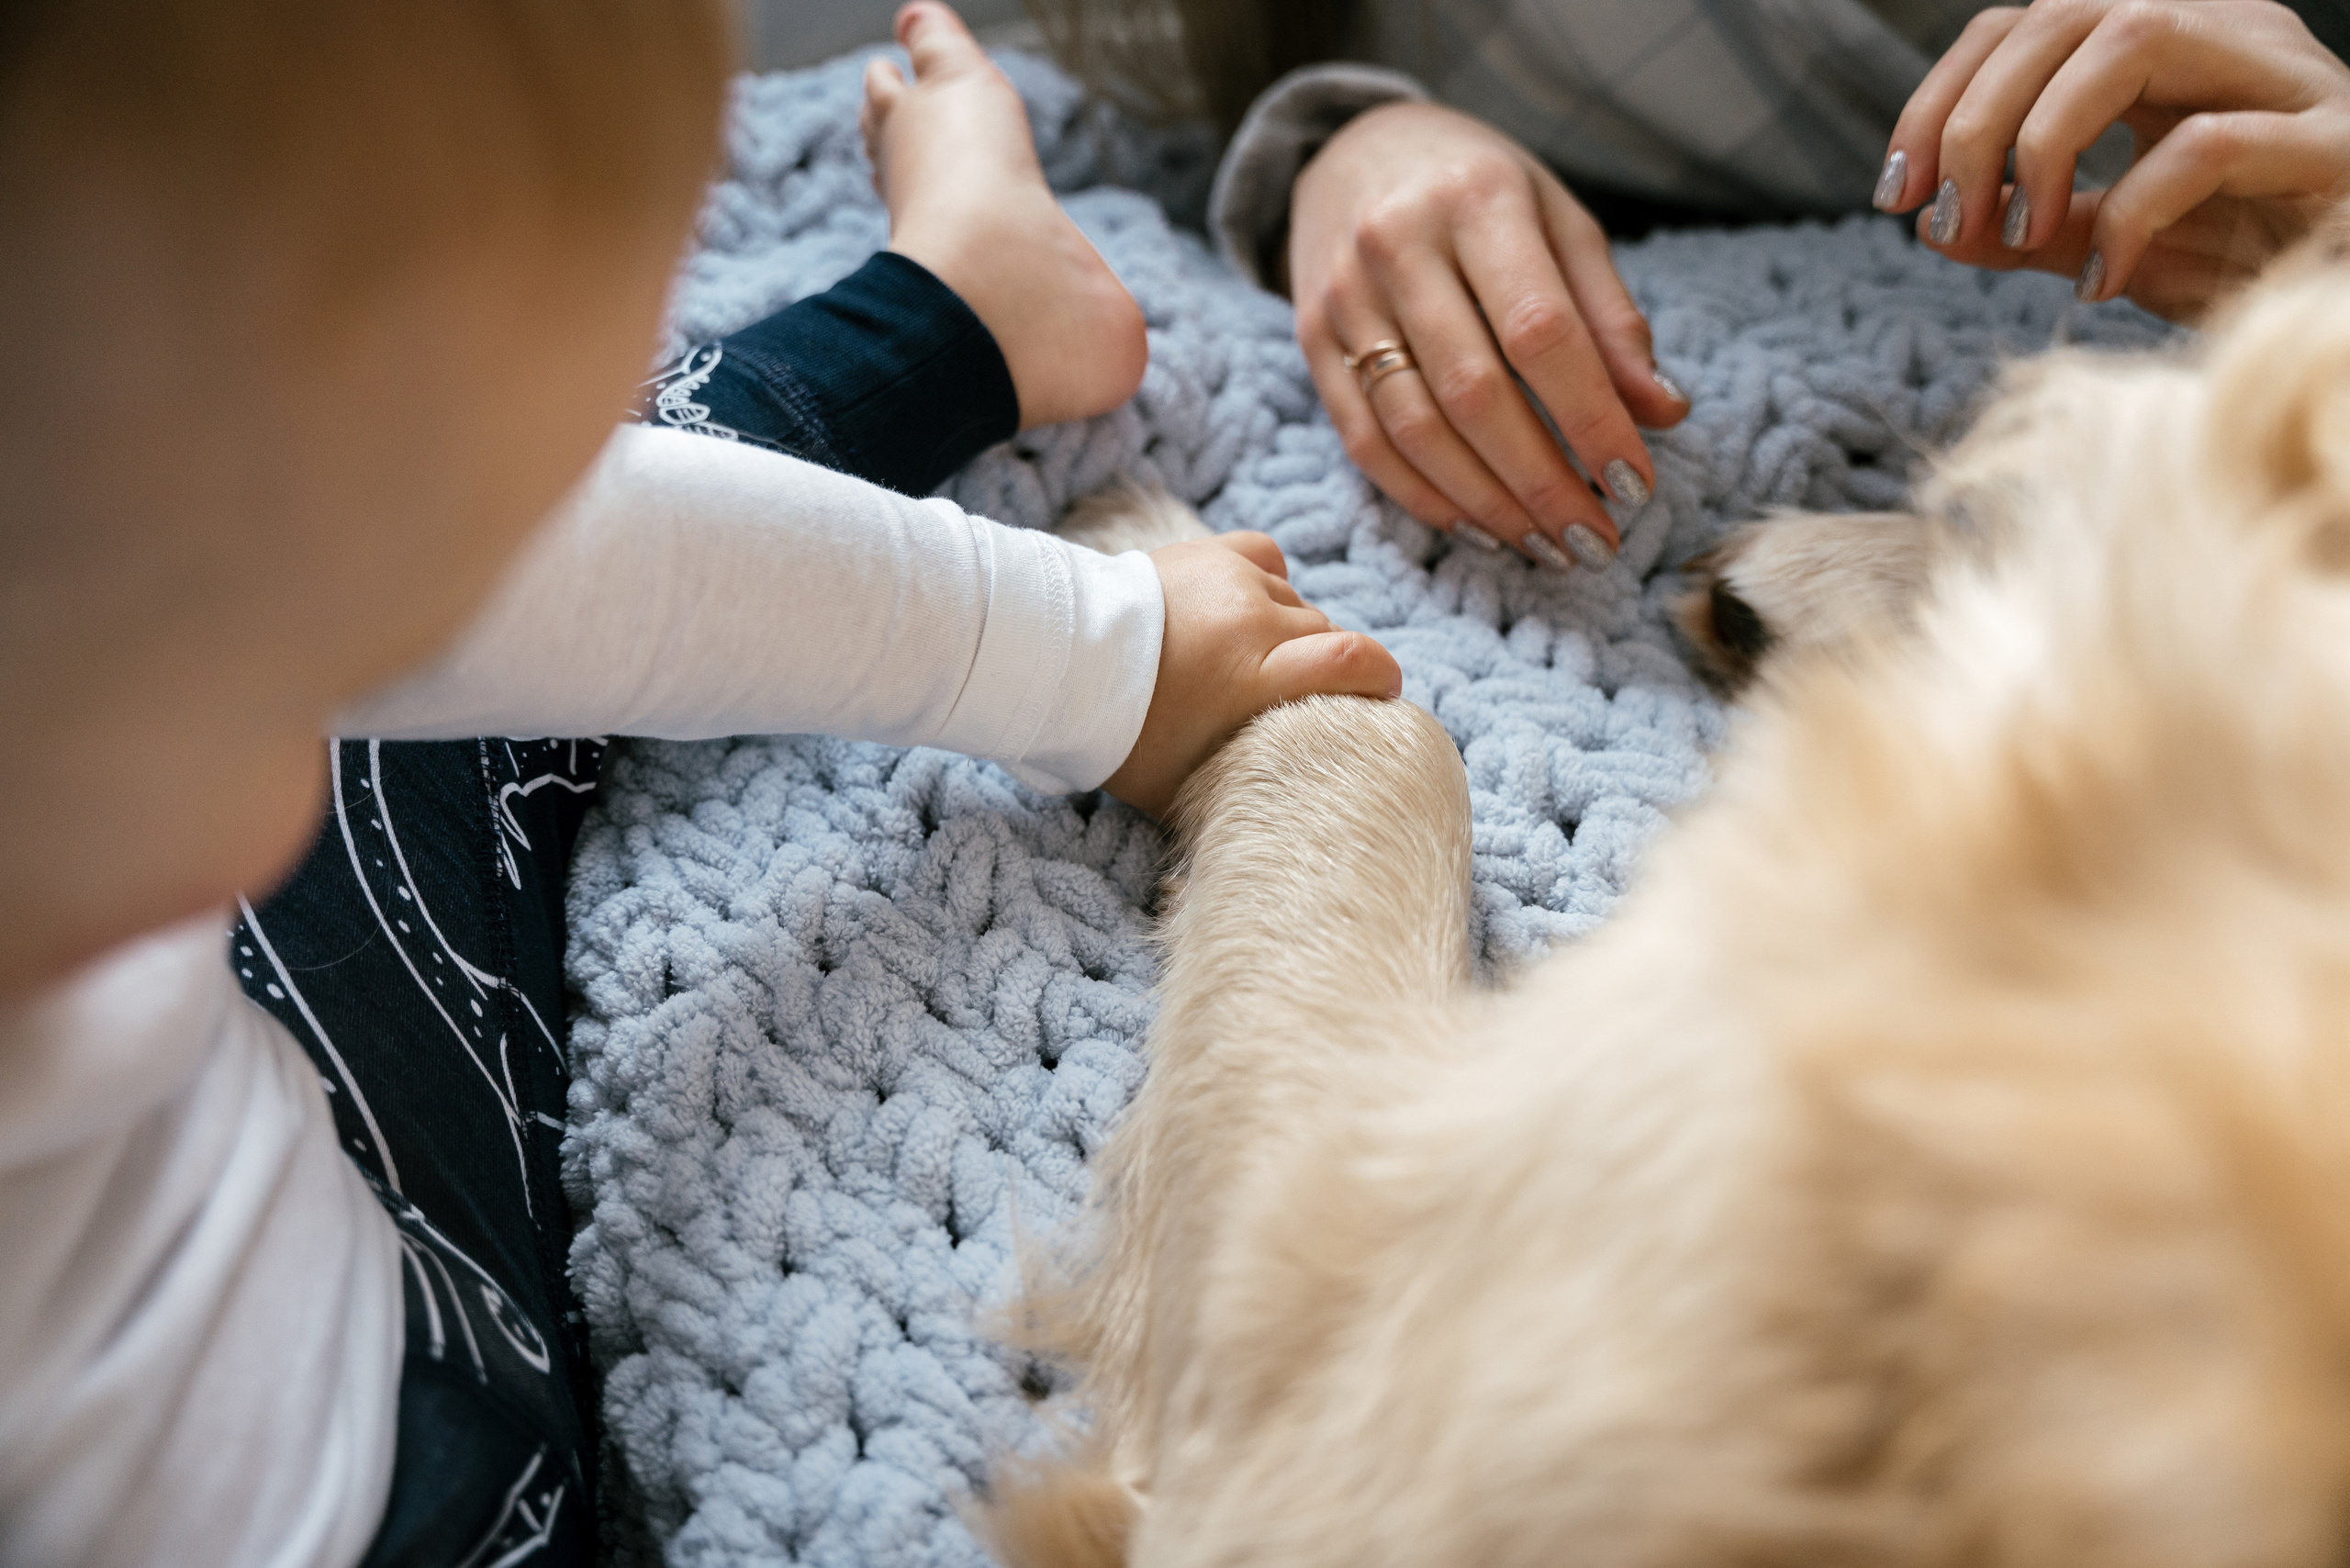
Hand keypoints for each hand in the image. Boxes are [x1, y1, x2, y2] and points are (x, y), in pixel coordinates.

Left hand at [1102, 533, 1402, 817]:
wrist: (1059, 662)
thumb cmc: (1121, 733)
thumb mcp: (1183, 786)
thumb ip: (1241, 787)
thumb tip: (1281, 813)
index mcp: (1254, 675)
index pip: (1356, 660)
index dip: (1382, 678)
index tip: (1381, 697)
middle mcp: (1254, 621)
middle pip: (1328, 635)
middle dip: (1324, 667)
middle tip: (1291, 697)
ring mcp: (1234, 581)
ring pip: (1298, 604)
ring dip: (1290, 632)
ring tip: (1252, 659)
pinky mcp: (1212, 553)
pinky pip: (1270, 561)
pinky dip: (1270, 584)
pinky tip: (1252, 609)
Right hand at [1288, 100, 1688, 567]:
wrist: (1351, 151)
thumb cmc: (1476, 189)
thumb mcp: (1558, 220)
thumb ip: (1608, 316)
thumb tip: (1662, 412)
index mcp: (1477, 202)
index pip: (1540, 332)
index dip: (1591, 418)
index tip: (1634, 484)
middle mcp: (1398, 248)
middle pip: (1474, 394)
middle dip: (1543, 483)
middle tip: (1595, 541)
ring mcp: (1343, 299)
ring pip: (1415, 430)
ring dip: (1487, 505)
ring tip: (1546, 547)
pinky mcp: (1310, 343)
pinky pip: (1365, 442)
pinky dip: (1425, 498)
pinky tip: (1479, 528)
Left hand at [1878, 0, 2349, 318]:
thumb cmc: (2245, 261)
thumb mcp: (2114, 245)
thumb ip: (2031, 230)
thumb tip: (1935, 227)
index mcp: (2160, 49)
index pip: (2022, 26)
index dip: (1938, 102)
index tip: (1894, 196)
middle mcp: (2221, 34)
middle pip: (2064, 13)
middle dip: (1976, 121)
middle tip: (1943, 223)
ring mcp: (2281, 75)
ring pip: (2136, 34)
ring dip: (2045, 137)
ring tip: (2018, 234)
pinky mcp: (2332, 141)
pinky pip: (2211, 141)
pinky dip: (2133, 210)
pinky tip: (2104, 281)